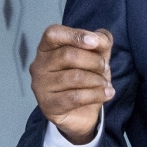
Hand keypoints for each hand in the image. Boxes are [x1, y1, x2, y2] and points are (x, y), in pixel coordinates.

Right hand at [30, 25, 113, 144]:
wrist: (81, 112)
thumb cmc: (85, 77)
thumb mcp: (96, 55)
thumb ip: (100, 42)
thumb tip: (101, 38)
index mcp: (46, 48)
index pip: (53, 34)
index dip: (75, 35)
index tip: (95, 42)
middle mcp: (38, 65)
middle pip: (68, 55)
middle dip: (94, 61)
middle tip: (106, 68)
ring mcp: (41, 86)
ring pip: (74, 77)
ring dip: (97, 79)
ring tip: (106, 83)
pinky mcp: (48, 105)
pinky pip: (75, 97)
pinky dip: (96, 94)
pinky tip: (108, 93)